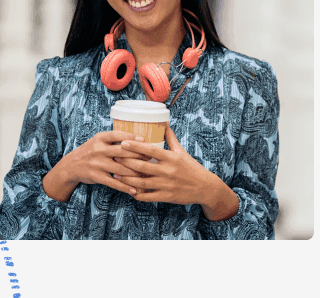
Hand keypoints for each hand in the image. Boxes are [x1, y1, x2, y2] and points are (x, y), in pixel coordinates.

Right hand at [42, 131, 148, 200]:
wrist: (71, 165)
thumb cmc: (90, 151)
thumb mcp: (98, 141)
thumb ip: (114, 140)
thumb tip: (137, 139)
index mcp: (100, 138)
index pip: (117, 135)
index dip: (131, 137)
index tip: (144, 139)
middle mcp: (98, 149)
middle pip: (122, 151)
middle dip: (138, 155)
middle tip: (151, 158)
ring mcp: (97, 163)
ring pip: (120, 168)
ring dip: (135, 173)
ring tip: (147, 176)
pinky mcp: (96, 176)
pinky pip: (113, 182)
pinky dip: (125, 187)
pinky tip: (134, 190)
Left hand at [113, 125, 237, 219]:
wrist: (205, 187)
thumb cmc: (191, 167)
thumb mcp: (182, 151)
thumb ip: (170, 138)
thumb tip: (163, 122)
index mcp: (171, 157)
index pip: (150, 150)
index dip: (135, 146)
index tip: (122, 142)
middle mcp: (168, 170)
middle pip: (142, 166)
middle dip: (126, 162)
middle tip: (114, 157)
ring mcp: (167, 184)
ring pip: (142, 182)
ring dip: (127, 179)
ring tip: (116, 175)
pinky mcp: (167, 196)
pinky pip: (148, 196)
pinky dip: (137, 194)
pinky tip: (129, 190)